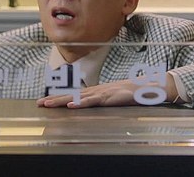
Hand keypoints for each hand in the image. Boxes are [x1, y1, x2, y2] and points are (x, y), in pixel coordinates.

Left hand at [36, 73, 179, 108]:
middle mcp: (100, 90)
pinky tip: (73, 104)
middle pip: (74, 94)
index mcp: (100, 91)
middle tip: (40, 103)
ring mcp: (106, 92)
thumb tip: (94, 105)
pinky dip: (84, 102)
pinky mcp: (113, 96)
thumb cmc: (136, 94)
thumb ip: (106, 101)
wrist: (154, 87)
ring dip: (64, 100)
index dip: (60, 97)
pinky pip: (96, 100)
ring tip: (49, 104)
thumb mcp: (118, 99)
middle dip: (56, 99)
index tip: (45, 101)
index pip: (76, 94)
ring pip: (81, 97)